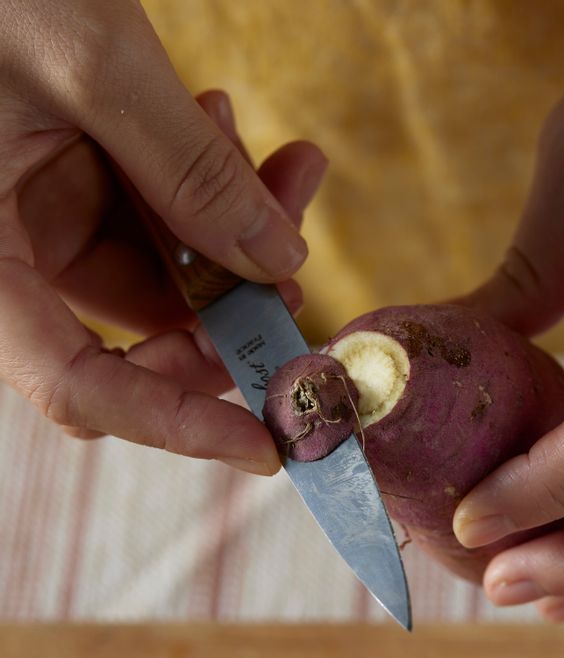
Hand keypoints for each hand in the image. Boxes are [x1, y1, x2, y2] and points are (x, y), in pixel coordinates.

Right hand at [0, 1, 326, 474]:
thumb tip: (279, 262)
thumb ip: (190, 171)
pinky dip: (213, 186)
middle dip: (239, 302)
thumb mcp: (88, 65)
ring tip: (288, 167)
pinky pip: (162, 214)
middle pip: (145, 331)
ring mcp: (44, 222)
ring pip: (170, 268)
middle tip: (297, 265)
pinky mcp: (73, 185)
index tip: (265, 449)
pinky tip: (233, 132)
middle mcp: (11, 259)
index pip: (80, 384)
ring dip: (242, 228)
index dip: (177, 425)